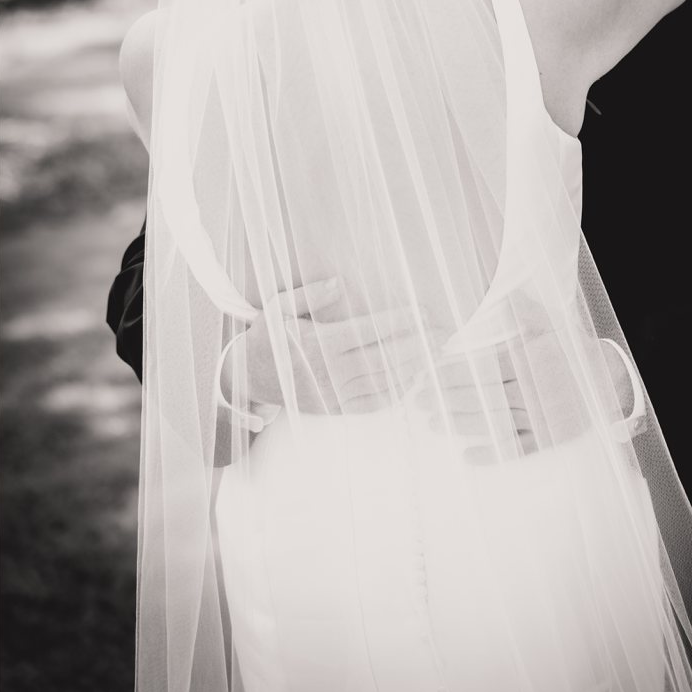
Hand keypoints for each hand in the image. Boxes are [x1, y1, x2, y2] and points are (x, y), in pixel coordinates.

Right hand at [228, 280, 437, 416]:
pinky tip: (410, 379)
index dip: (398, 321)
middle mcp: (329, 370)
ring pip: (382, 381)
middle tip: (441, 333)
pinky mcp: (334, 408)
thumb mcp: (278, 308)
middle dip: (417, 344)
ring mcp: (333, 393)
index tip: (421, 312)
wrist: (249, 378)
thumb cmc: (266, 338)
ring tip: (433, 354)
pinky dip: (395, 392)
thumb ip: (309, 295)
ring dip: (412, 368)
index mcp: (318, 343)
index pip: (368, 330)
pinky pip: (372, 403)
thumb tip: (339, 283)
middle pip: (383, 357)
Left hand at [412, 331, 596, 463]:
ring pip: (496, 421)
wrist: (610, 380)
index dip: (456, 372)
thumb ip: (524, 313)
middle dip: (448, 398)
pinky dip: (494, 453)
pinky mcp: (550, 437)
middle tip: (418, 401)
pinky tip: (468, 456)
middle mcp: (532, 390)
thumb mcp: (551, 326)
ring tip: (432, 423)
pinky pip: (519, 448)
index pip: (485, 367)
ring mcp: (541, 416)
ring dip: (462, 424)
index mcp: (529, 362)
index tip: (430, 374)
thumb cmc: (572, 351)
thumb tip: (504, 298)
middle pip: (484, 395)